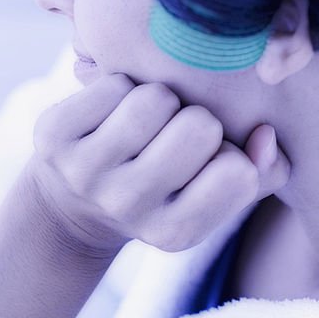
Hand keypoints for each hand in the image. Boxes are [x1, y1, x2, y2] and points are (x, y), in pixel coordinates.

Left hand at [25, 74, 290, 257]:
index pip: (238, 173)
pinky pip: (113, 84)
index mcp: (174, 233)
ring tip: (148, 121)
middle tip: (175, 134)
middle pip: (200, 127)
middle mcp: (127, 209)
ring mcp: (84, 173)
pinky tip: (113, 111)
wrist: (74, 202)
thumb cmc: (166, 187)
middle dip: (197, 119)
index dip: (231, 153)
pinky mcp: (53, 137)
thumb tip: (265, 136)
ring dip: (160, 98)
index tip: (210, 160)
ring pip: (155, 99)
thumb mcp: (217, 194)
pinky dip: (122, 87)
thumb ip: (265, 171)